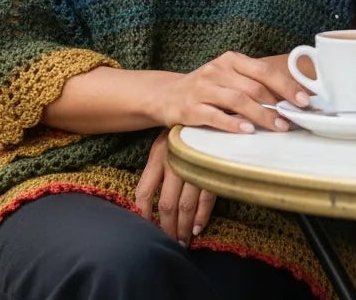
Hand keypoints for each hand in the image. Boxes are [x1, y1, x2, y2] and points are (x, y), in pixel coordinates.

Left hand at [135, 129, 215, 245]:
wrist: (211, 113)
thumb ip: (155, 170)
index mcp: (159, 156)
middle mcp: (174, 164)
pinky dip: (201, 217)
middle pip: (167, 205)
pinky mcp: (213, 171)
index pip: (144, 192)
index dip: (142, 214)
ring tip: (182, 242)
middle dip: (167, 228)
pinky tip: (197, 228)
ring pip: (186, 207)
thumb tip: (145, 202)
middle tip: (169, 242)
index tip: (144, 230)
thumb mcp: (163, 144)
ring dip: (183, 228)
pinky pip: (206, 200)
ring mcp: (194, 168)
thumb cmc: (182, 134)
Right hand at [153, 52, 310, 133]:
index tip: (303, 100)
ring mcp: (203, 88)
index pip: (263, 70)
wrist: (167, 94)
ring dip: (261, 115)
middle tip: (293, 119)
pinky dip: (233, 124)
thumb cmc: (207, 88)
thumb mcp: (228, 77)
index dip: (285, 85)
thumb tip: (289, 99)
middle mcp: (217, 70)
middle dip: (277, 104)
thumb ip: (253, 84)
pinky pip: (215, 116)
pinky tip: (247, 131)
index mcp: (231, 60)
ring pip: (238, 100)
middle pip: (253, 87)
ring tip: (278, 127)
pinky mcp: (191, 108)